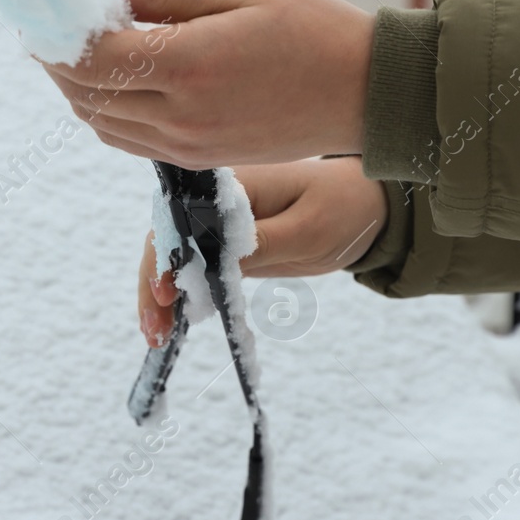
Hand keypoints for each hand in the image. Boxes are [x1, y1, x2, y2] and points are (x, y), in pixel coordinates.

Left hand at [44, 0, 375, 169]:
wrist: (366, 95)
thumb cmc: (309, 27)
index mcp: (190, 65)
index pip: (91, 57)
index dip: (54, 34)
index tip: (39, 7)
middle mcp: (181, 115)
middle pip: (85, 93)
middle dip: (54, 60)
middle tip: (44, 23)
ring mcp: (187, 145)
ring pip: (99, 122)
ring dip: (74, 88)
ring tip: (69, 48)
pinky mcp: (197, 160)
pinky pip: (127, 140)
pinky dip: (103, 111)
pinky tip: (108, 80)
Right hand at [137, 157, 387, 346]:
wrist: (364, 206)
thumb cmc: (341, 206)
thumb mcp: (308, 229)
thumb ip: (262, 242)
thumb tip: (213, 260)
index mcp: (230, 183)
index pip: (180, 217)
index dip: (165, 255)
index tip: (164, 293)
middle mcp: (214, 198)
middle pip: (166, 238)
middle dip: (155, 284)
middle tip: (155, 330)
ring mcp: (217, 221)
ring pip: (173, 256)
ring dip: (161, 295)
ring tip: (157, 337)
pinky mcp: (225, 243)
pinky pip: (193, 266)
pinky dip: (183, 294)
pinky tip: (173, 324)